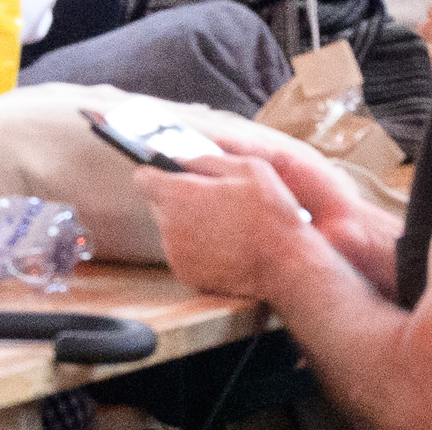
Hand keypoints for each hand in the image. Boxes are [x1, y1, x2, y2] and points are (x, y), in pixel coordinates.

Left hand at [143, 154, 325, 303]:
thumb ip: (206, 158)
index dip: (157, 173)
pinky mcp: (186, 274)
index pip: (143, 177)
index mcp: (179, 195)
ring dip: (187, 223)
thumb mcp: (247, 168)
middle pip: (157, 203)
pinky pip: (181, 251)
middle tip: (209, 200)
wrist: (288, 267)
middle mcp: (169, 225)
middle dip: (176, 198)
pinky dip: (195, 247)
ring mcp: (176, 253)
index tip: (171, 174)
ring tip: (222, 224)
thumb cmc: (270, 213)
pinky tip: (223, 245)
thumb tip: (179, 157)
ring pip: (170, 228)